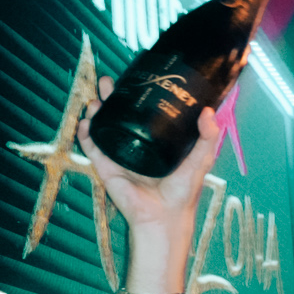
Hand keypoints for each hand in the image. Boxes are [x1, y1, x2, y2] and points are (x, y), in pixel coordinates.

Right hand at [78, 82, 220, 244]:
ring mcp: (119, 156)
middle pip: (119, 115)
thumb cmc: (183, 191)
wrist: (164, 216)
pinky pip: (93, 149)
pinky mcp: (107, 168)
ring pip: (103, 128)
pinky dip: (86, 136)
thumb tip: (208, 110)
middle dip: (111, 97)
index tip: (135, 77)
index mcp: (154, 141)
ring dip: (96, 112)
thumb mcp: (201, 159)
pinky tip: (86, 123)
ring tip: (95, 99)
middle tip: (107, 81)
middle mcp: (135, 145)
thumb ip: (206, 137)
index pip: (143, 112)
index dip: (137, 95)